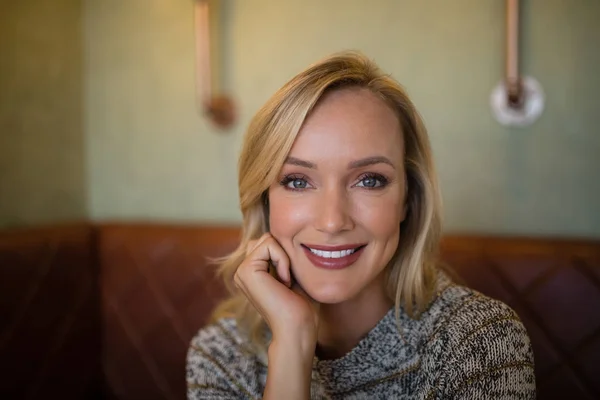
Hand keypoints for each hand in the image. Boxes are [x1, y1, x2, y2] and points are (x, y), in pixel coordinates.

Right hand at [234, 233, 318, 348]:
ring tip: (285, 282)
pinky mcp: (246, 270)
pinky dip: (283, 260)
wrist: (298, 327)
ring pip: (267, 239)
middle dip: (284, 253)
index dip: (286, 255)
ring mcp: (241, 271)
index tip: (290, 281)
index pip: (269, 242)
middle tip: (288, 281)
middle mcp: (243, 271)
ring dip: (284, 257)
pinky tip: (284, 282)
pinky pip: (269, 244)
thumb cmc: (301, 305)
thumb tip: (282, 233)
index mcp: (252, 272)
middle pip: (267, 238)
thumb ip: (282, 255)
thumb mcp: (292, 273)